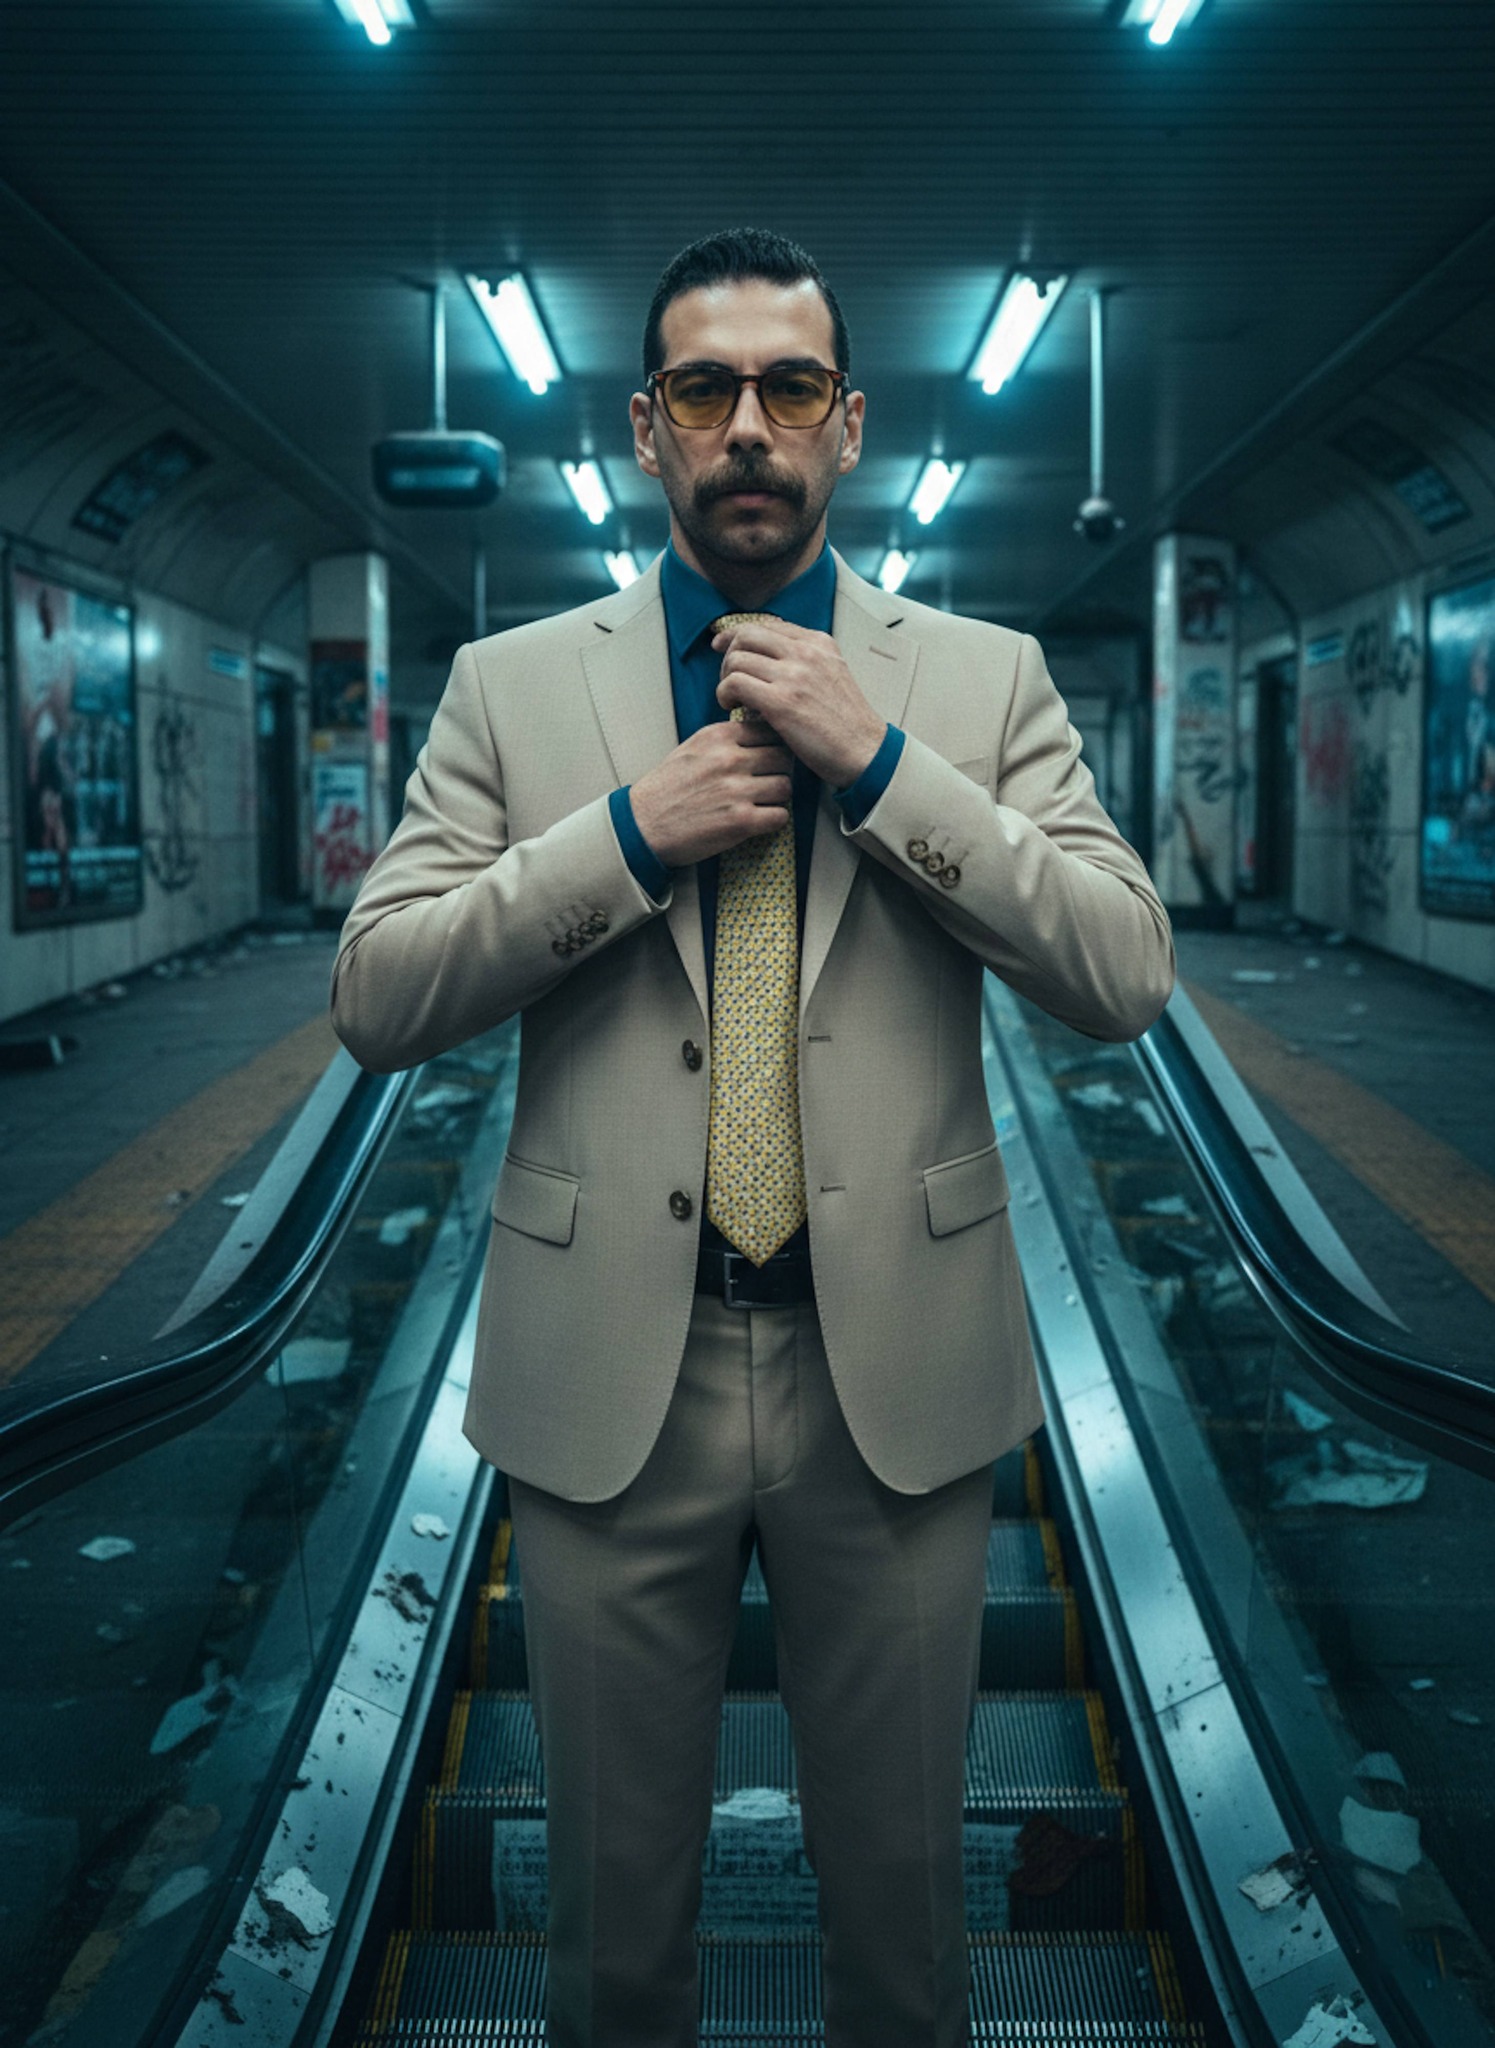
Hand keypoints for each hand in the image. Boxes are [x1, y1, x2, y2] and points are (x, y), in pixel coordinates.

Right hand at [630, 719, 792, 867]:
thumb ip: (725, 740)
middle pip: (783, 757)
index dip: (773, 746)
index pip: (769, 730)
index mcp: (718, 737)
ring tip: (762, 803)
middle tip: (769, 782)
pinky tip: (760, 820)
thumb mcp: (692, 748)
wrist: (643, 825)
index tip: (768, 758)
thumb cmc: (666, 789)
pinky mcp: (740, 821)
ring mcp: (736, 790)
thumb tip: (758, 735)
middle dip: (780, 770)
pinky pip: (780, 816)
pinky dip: (774, 820)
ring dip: (778, 797)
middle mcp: (729, 760)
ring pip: (785, 786)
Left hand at [712, 619, 886, 787]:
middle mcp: (806, 652)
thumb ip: (804, 660)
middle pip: (745, 635)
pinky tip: (732, 709)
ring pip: (736, 659)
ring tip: (732, 699)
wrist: (864, 750)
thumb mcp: (831, 674)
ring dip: (725, 679)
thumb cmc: (844, 722)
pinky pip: (734, 684)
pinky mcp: (781, 702)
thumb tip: (765, 654)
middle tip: (729, 680)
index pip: (765, 624)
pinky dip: (724, 695)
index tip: (723, 647)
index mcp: (818, 642)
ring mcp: (794, 676)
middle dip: (728, 655)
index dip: (736, 635)